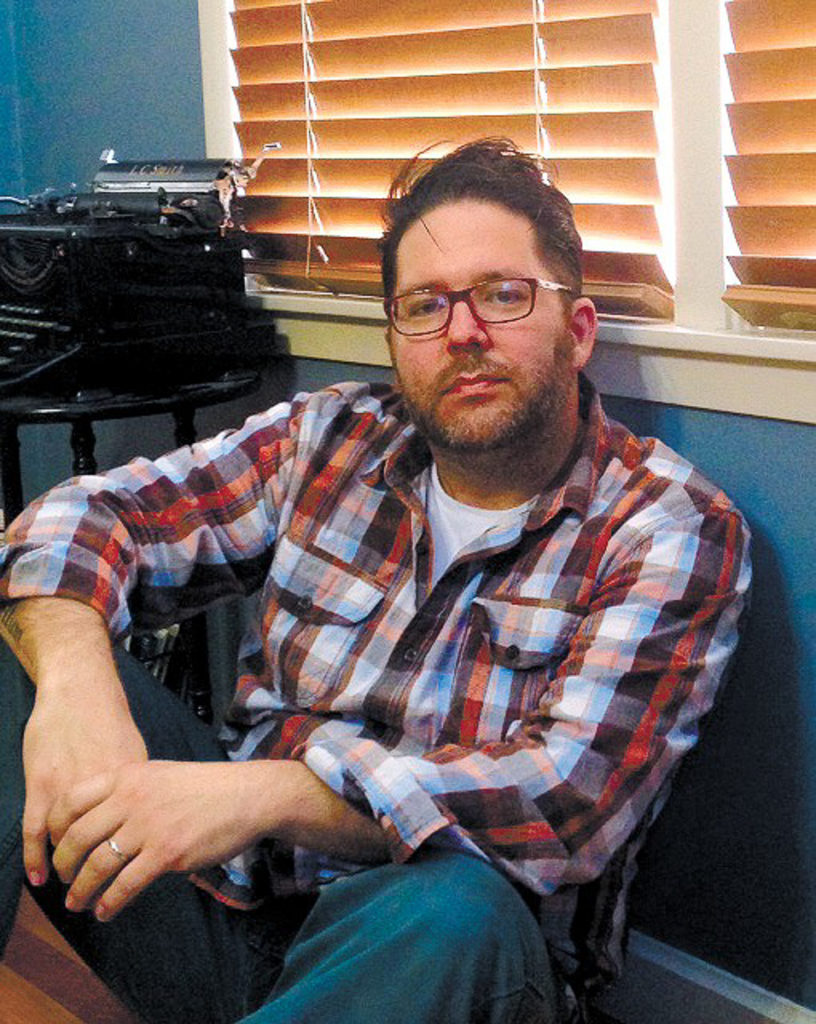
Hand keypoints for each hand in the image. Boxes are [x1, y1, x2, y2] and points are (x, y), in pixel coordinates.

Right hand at [22, 688, 147, 886]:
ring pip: (67, 843)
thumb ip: (139, 785)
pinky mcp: (40, 786)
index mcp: (129, 784)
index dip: (134, 859)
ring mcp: (67, 789)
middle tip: (96, 891)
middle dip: (98, 873)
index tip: (134, 878)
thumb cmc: (107, 719)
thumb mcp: (134, 753)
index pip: (133, 832)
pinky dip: (36, 858)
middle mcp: (101, 791)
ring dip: (68, 869)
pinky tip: (40, 879)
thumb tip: (153, 814)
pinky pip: (35, 831)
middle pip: (101, 844)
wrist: (79, 690)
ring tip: (72, 887)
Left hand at [47, 760, 271, 920]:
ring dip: (81, 890)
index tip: (53, 846)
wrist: (247, 796)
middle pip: (77, 837)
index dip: (54, 828)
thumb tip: (99, 820)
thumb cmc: (206, 788)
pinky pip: (125, 885)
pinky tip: (105, 911)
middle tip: (63, 879)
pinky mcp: (167, 853)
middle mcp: (132, 799)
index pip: (71, 801)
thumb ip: (129, 791)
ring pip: (97, 865)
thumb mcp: (160, 775)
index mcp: (128, 776)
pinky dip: (110, 903)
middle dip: (64, 865)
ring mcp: (149, 827)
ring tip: (76, 903)